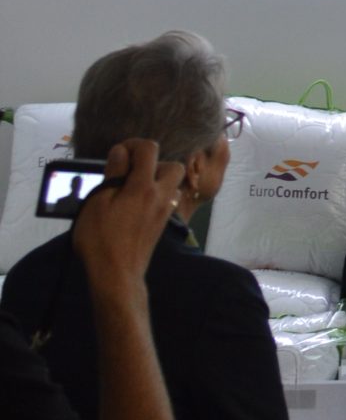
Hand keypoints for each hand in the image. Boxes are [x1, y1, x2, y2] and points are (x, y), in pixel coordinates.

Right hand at [72, 139, 183, 300]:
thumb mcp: (98, 202)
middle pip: (173, 166)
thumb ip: (113, 174)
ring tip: (132, 188)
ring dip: (156, 180)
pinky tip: (135, 206)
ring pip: (173, 185)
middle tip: (130, 172)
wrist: (117, 275)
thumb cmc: (101, 239)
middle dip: (153, 163)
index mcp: (143, 186)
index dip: (133, 144)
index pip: (149, 149)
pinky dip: (156, 197)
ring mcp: (164, 212)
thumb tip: (121, 152)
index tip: (118, 155)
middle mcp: (160, 196)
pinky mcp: (162, 226)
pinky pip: (167, 202)